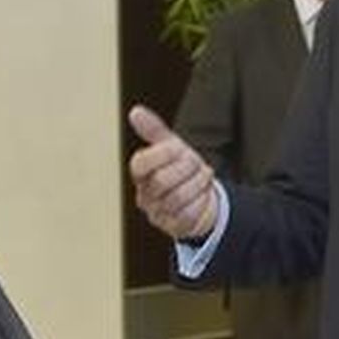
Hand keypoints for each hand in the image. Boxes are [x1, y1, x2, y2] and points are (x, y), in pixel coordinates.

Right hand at [127, 105, 218, 239]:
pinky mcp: (174, 227)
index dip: (163, 154)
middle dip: (187, 169)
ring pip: (177, 198)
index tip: (179, 148)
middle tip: (197, 163)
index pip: (140, 163)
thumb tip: (135, 111)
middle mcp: (144, 194)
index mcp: (140, 173)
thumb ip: (153, 130)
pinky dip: (202, 202)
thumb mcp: (171, 146)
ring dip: (198, 185)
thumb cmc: (182, 170)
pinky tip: (203, 196)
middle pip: (162, 181)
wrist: (201, 197)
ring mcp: (158, 213)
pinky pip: (188, 214)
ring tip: (203, 177)